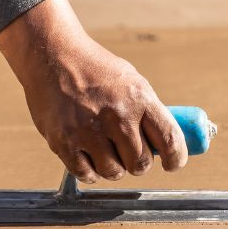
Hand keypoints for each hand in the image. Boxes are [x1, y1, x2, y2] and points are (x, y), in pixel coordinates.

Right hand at [0, 0, 187, 183]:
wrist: (51, 55)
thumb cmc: (94, 70)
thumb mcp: (130, 81)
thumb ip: (146, 112)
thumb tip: (163, 146)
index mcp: (139, 98)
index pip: (169, 139)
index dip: (176, 159)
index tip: (172, 165)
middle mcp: (116, 115)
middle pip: (140, 163)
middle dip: (138, 164)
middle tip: (129, 156)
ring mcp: (88, 130)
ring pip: (114, 172)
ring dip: (113, 168)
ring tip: (105, 153)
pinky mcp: (64, 141)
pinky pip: (86, 174)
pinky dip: (90, 171)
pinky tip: (88, 158)